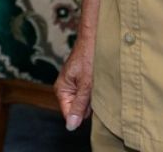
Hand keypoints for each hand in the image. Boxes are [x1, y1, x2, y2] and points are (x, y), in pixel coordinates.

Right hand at [55, 0, 100, 131]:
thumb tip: (71, 126)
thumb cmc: (89, 56)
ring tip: (99, 86)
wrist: (95, 36)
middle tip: (97, 93)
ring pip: (85, 102)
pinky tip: (101, 84)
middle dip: (88, 106)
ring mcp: (75, 84)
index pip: (69, 114)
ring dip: (94, 98)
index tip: (93, 106)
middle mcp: (66, 88)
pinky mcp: (83, 80)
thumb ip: (79, 105)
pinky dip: (96, 92)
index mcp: (61, 89)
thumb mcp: (86, 84)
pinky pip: (89, 94)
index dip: (82, 114)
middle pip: (77, 109)